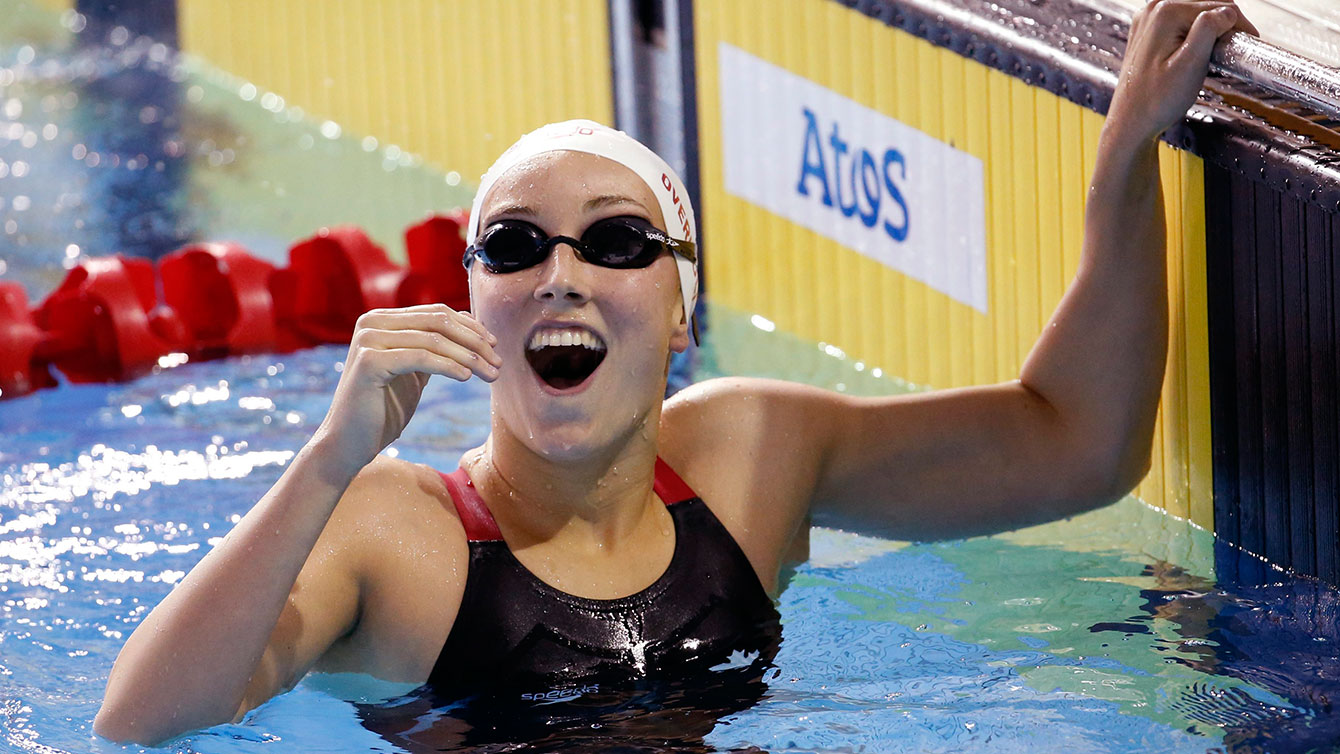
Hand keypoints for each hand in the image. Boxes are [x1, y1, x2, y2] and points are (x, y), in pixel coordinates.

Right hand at [310, 304, 501, 475]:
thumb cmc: (383, 410)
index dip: (471, 327)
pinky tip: (465, 377)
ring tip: (490, 374)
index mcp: (382, 319)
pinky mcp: (368, 361)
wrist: (349, 443)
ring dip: (468, 356)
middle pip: (438, 322)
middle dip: (474, 341)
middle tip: (498, 363)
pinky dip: (447, 365)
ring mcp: (368, 339)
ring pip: (433, 339)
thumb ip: (433, 346)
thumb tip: (469, 322)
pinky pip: (420, 357)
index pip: (437, 313)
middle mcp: (372, 322)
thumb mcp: (414, 371)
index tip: (495, 346)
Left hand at [1107, 0, 1257, 147]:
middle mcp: (1153, 9)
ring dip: (1210, 25)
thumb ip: (1208, 30)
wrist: (1131, 120)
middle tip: (1232, 48)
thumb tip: (1227, 11)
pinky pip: (1181, 21)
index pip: (1219, 6)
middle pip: (1207, 3)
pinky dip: (1194, 30)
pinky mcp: (1148, 31)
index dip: (1240, 24)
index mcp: (1165, 13)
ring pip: (1195, 10)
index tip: (1250, 42)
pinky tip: (1197, 49)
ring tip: (1216, 51)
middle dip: (1225, 23)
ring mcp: (1147, 19)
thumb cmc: (1156, 100)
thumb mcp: (1190, 64)